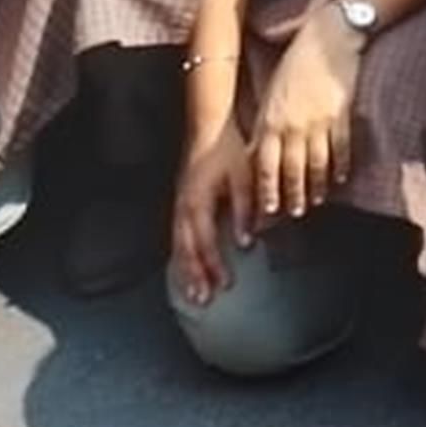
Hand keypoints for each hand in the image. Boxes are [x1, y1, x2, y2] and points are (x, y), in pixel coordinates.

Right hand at [169, 123, 253, 304]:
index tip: (226, 283)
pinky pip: (178, 238)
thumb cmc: (228, 149)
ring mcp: (179, 206)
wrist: (208, 127)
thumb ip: (244, 208)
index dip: (214, 263)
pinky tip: (188, 273)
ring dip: (187, 272)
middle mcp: (184, 206)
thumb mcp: (242, 175)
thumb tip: (246, 240)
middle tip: (204, 300)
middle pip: (186, 249)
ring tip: (195, 295)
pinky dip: (183, 258)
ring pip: (179, 247)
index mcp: (197, 200)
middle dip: (195, 276)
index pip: (205, 240)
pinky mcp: (182, 205)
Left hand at [248, 15, 358, 224]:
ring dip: (317, 187)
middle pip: (291, 171)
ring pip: (316, 165)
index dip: (266, 191)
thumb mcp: (271, 94)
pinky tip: (341, 178)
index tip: (268, 211)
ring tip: (318, 200)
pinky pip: (340, 148)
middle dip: (293, 196)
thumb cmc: (294, 65)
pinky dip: (341, 166)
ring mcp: (318, 122)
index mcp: (271, 120)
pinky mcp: (341, 115)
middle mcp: (292, 125)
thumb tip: (257, 157)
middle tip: (295, 213)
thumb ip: (266, 127)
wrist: (326, 38)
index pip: (264, 165)